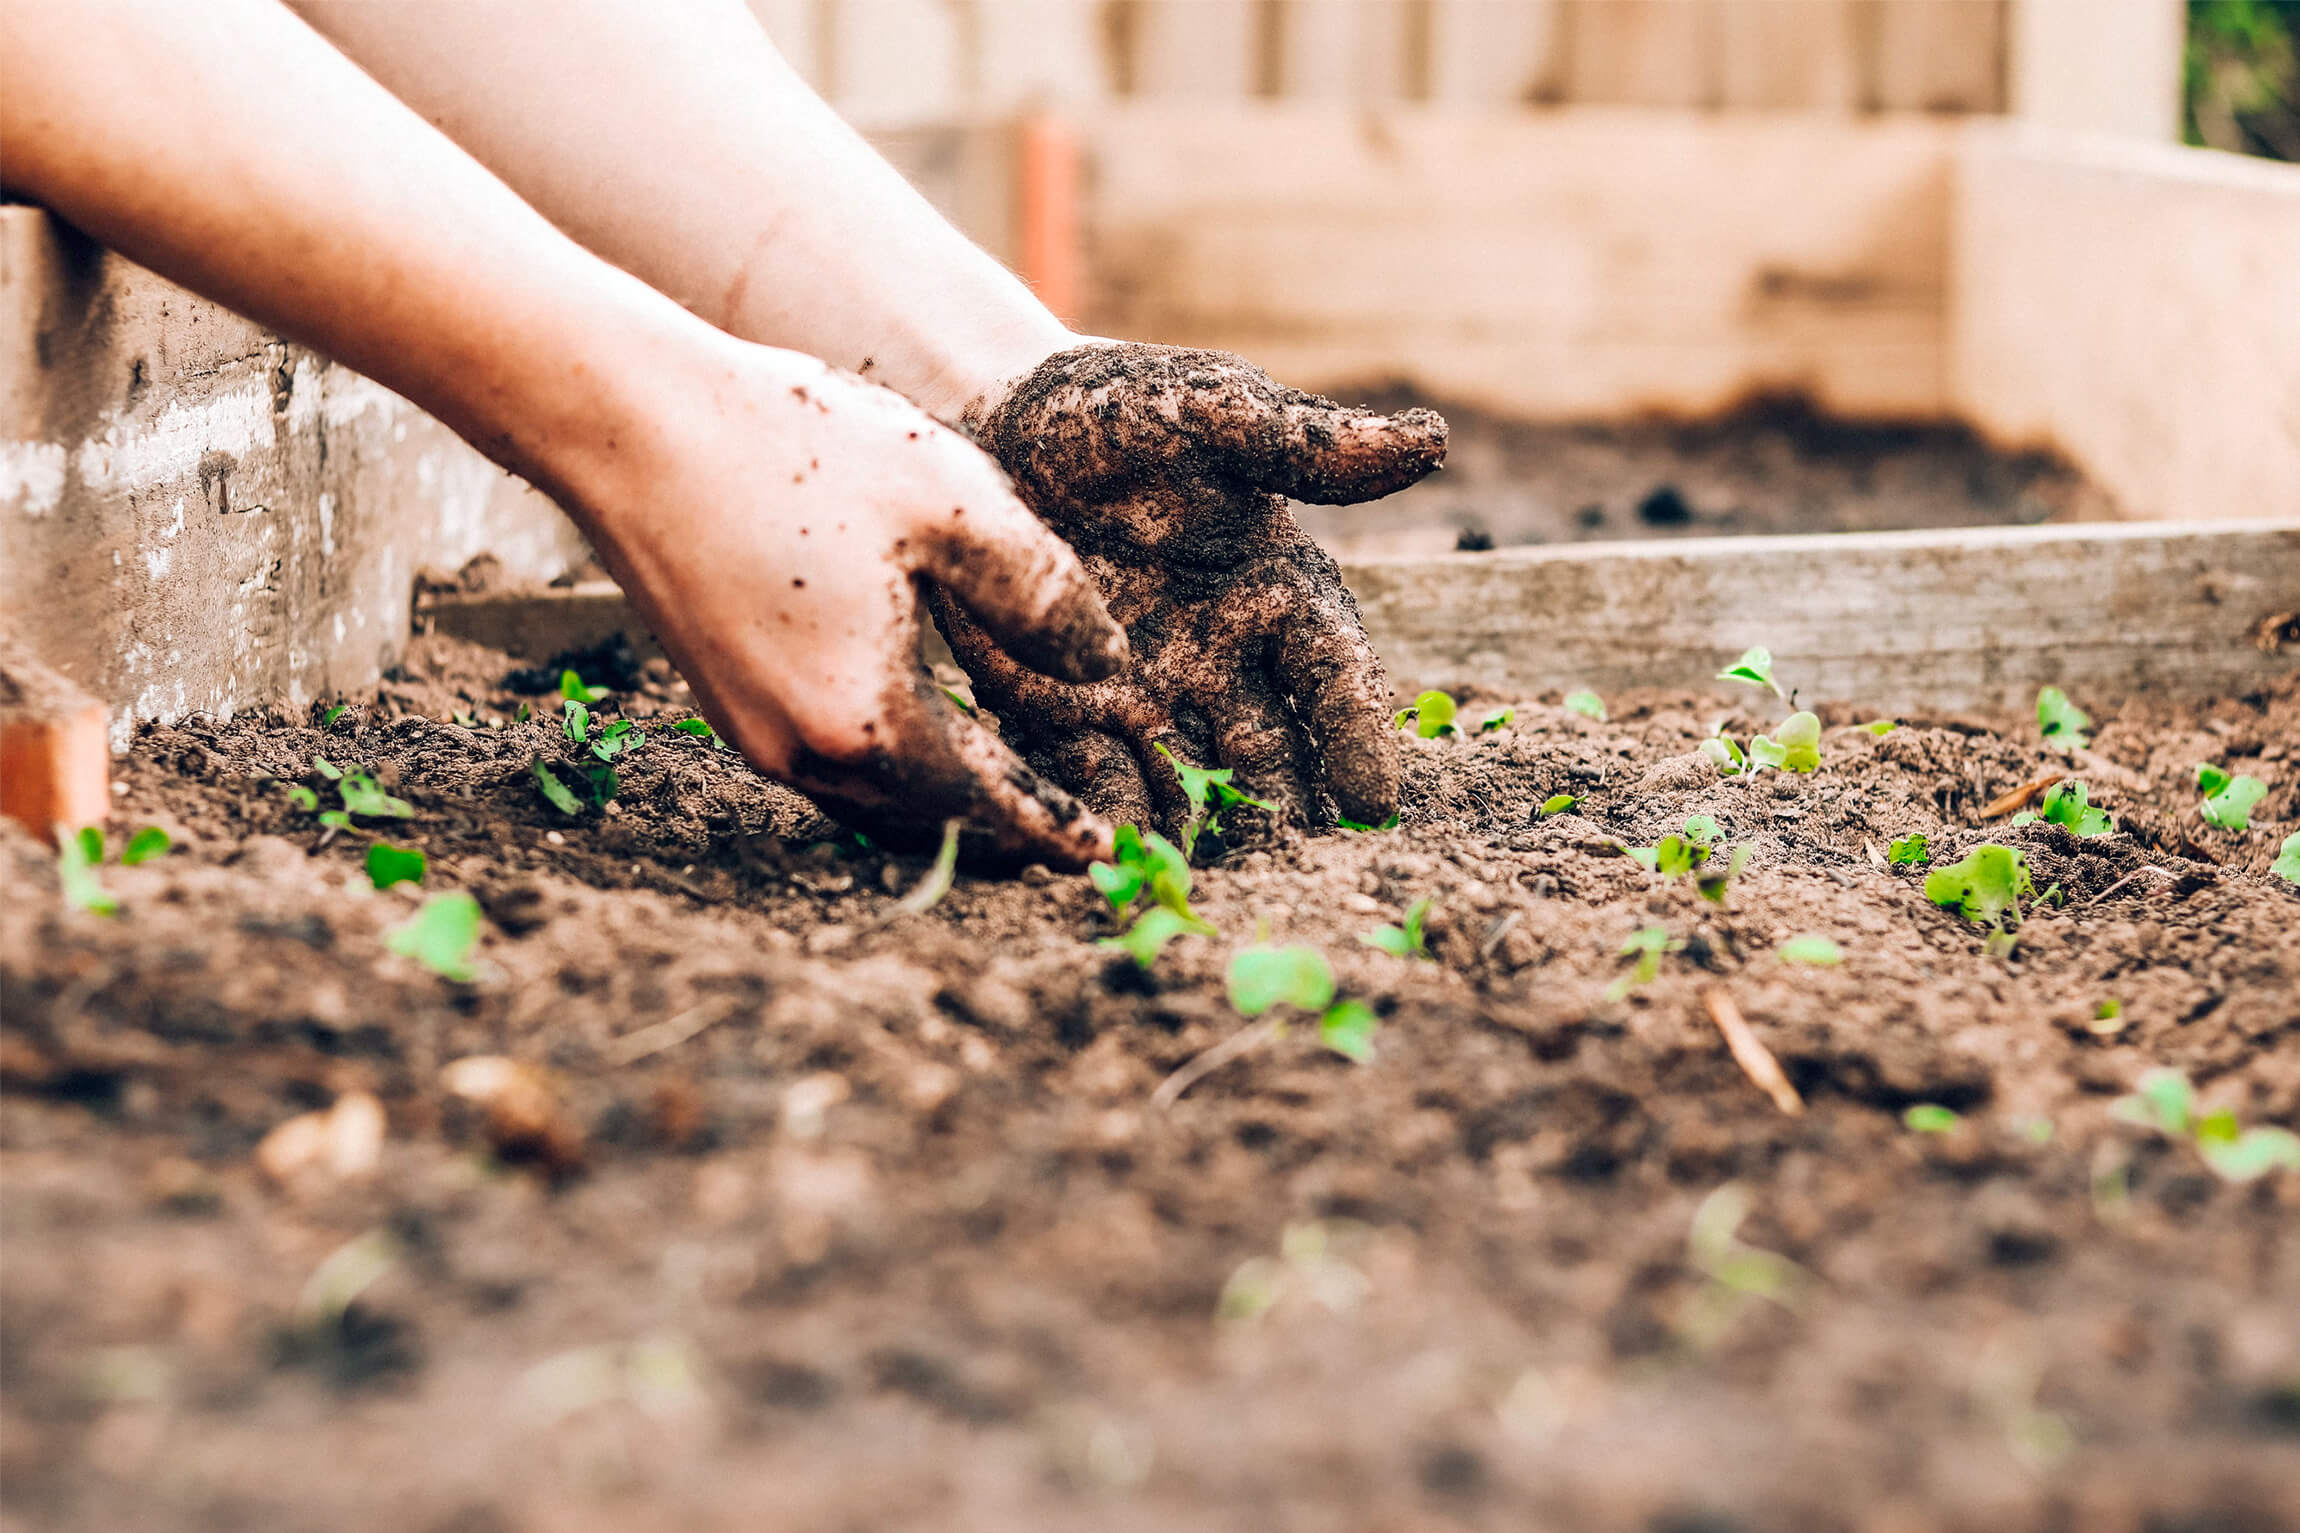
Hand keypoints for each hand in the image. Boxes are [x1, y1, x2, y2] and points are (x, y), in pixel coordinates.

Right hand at [571, 341, 1126, 868]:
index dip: (1051, 828)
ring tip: (1006, 793)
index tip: (1103, 854)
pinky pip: (829, 764)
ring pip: (873, 800)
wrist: (630, 422)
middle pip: (928, 820)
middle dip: (1001, 830)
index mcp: (868, 720)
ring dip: (942, 803)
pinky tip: (920, 732)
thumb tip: (1106, 667)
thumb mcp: (955, 504)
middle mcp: (802, 752)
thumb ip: (1043, 597)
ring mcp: (752, 732)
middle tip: (1065, 833)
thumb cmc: (796, 449)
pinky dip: (889, 767)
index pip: (987, 804)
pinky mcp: (725, 700)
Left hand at [928, 343, 1444, 838]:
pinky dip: (1107, 817)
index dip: (1357, 736)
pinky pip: (1094, 778)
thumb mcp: (1209, 410)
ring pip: (1190, 783)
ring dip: (1201, 834)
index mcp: (1278, 593)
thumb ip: (1303, 443)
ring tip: (1205, 885)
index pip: (1334, 676)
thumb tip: (1430, 440)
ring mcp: (1147, 696)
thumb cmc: (1117, 409)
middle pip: (1271, 754)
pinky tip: (1111, 858)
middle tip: (1297, 873)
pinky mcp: (1065, 713)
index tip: (1374, 801)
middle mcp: (1224, 661)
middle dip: (1285, 813)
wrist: (992, 421)